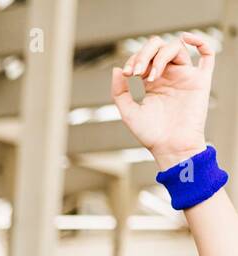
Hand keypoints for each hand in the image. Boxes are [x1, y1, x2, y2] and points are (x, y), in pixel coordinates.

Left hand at [112, 32, 213, 169]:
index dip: (134, 59)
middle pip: (159, 48)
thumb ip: (120, 91)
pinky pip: (208, 55)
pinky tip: (186, 38)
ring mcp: (184, 76)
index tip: (128, 74)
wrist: (170, 146)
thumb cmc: (150, 133)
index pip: (144, 58)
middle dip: (145, 54)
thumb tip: (117, 69)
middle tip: (137, 71)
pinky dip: (200, 42)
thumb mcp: (128, 112)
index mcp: (152, 81)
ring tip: (152, 76)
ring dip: (160, 56)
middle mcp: (169, 76)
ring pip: (176, 48)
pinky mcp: (200, 80)